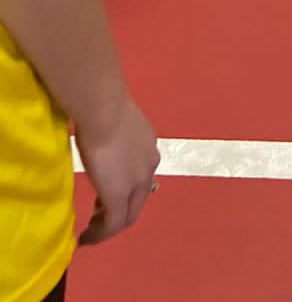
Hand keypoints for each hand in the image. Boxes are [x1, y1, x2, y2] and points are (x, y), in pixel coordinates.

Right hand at [76, 94, 159, 245]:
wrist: (105, 112)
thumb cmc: (105, 110)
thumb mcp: (117, 124)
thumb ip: (115, 135)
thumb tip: (102, 133)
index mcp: (149, 150)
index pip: (141, 180)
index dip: (126, 193)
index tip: (105, 198)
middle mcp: (149, 168)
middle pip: (137, 202)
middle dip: (118, 213)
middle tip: (97, 218)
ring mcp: (137, 184)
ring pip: (127, 215)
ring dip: (109, 224)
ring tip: (92, 227)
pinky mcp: (119, 197)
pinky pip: (112, 225)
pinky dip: (100, 235)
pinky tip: (85, 238)